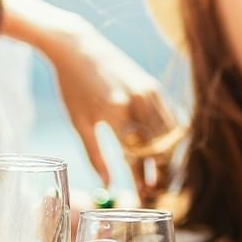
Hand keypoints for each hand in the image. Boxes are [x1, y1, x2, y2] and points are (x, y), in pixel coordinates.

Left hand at [44, 25, 178, 202]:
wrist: (77, 46)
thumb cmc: (72, 86)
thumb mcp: (80, 123)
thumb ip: (95, 156)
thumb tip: (107, 187)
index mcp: (116, 113)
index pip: (137, 157)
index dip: (140, 179)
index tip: (141, 195)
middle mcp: (138, 102)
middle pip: (159, 149)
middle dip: (160, 174)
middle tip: (155, 190)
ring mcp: (149, 92)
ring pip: (169, 136)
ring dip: (167, 159)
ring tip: (161, 176)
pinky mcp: (153, 86)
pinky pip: (169, 120)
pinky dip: (169, 139)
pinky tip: (163, 153)